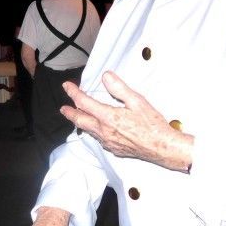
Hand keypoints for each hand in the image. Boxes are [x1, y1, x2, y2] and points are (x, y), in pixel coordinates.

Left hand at [61, 71, 192, 171]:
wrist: (161, 148)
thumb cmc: (152, 124)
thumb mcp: (137, 101)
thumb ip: (119, 88)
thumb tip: (105, 77)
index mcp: (108, 117)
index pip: (84, 102)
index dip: (73, 93)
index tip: (67, 86)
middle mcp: (104, 131)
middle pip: (80, 120)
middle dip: (69, 112)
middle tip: (63, 108)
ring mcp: (107, 142)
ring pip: (88, 130)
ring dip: (80, 122)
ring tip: (76, 116)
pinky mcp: (113, 149)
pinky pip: (97, 139)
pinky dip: (92, 131)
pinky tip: (96, 129)